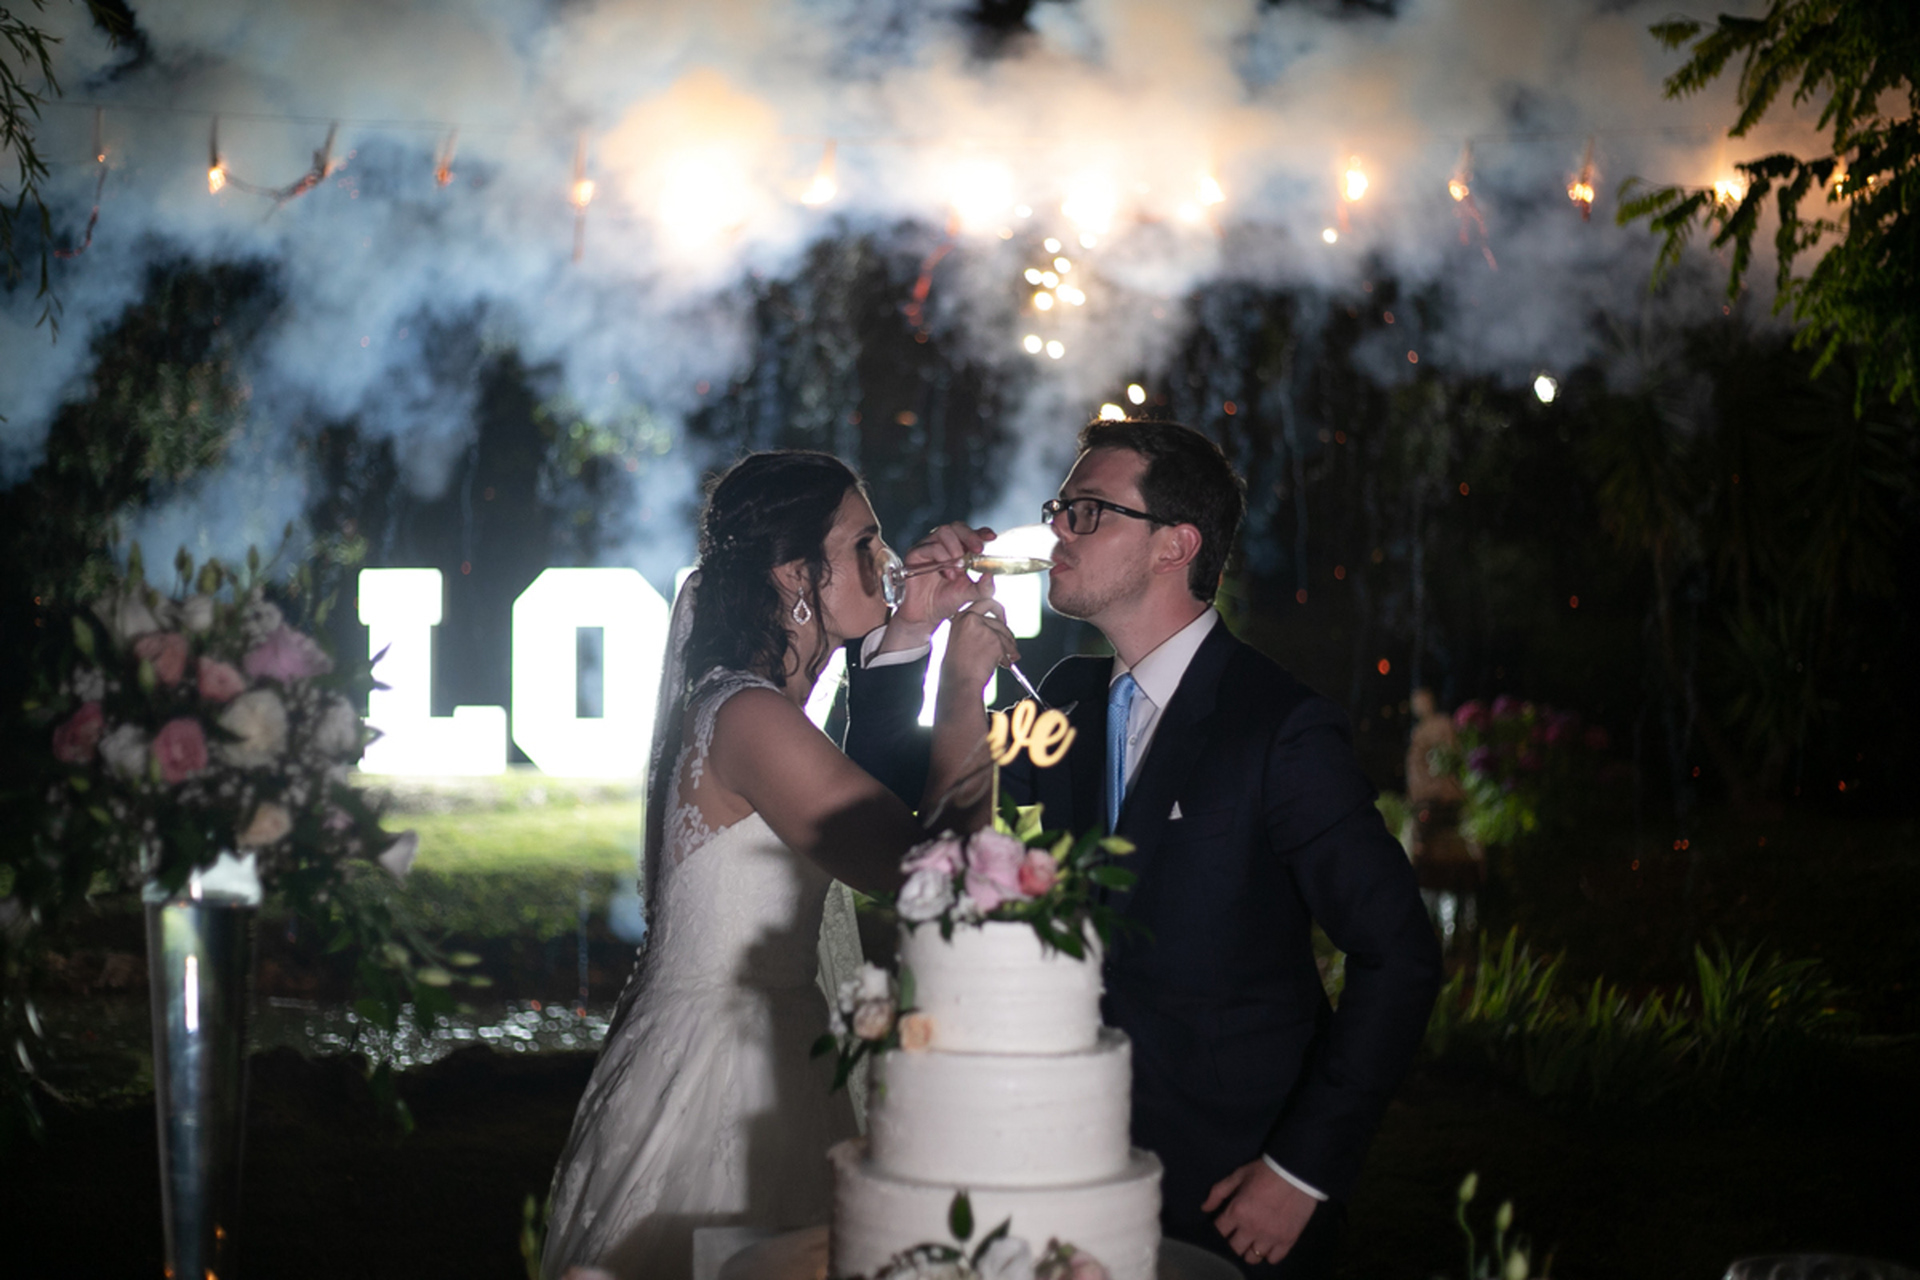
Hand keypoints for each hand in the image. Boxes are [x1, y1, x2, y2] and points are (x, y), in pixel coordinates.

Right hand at [884, 523, 994, 639]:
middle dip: (969, 536)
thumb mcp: (971, 594)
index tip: (992, 537)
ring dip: (955, 548)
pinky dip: (942, 557)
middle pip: (956, 526)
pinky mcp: (915, 554)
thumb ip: (984, 587)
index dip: (981, 532)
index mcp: (958, 550)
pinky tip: (947, 574)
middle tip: (978, 550)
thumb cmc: (946, 601)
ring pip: (943, 532)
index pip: (969, 533)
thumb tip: (991, 575)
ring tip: (959, 569)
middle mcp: (943, 545)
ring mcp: (928, 547)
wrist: (926, 615)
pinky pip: (930, 547)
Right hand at [938, 595, 1018, 697]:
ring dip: (1010, 649)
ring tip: (1006, 660)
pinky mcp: (995, 640)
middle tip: (1010, 644)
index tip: (1002, 618)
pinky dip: (1009, 658)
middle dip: (1007, 634)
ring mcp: (984, 629)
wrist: (960, 681)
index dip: (997, 610)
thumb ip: (974, 630)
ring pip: (1006, 636)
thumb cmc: (957, 669)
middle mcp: (972, 619)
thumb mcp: (960, 641)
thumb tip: (993, 630)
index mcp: (961, 618)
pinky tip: (1003, 665)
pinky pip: (1009, 647)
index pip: (984, 603)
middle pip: (999, 621)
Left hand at [1201, 1160, 1316, 1268]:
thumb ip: (1218, 1192)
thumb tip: (1204, 1208)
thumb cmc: (1265, 1171)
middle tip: (1239, 1233)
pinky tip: (1268, 1244)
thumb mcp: (1238, 1175)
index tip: (1224, 1225)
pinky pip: (1273, 1259)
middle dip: (1233, 1241)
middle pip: (1234, 1248)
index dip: (1219, 1229)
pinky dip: (1269, 1254)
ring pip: (1252, 1258)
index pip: (1219, 1232)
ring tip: (1253, 1241)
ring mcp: (1270, 1236)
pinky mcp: (1287, 1240)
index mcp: (1237, 1211)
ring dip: (1250, 1250)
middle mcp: (1252, 1228)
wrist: (1296, 1171)